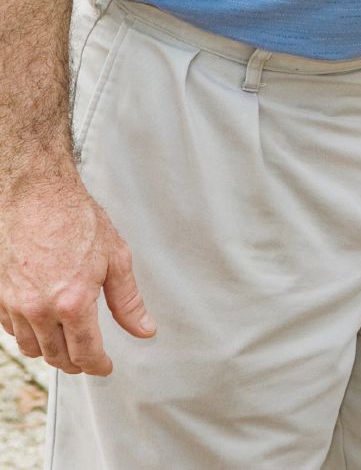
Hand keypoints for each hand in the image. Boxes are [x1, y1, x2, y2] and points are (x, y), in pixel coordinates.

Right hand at [0, 174, 155, 375]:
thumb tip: (145, 329)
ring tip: (68, 343)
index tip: (105, 367)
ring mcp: (14, 305)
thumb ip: (128, 301)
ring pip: (32, 348)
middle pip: (57, 356)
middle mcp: (39, 309)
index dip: (97, 366)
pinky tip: (43, 324)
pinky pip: (12, 331)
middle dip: (76, 363)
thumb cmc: (77, 219)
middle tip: (89, 359)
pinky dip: (29, 334)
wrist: (38, 196)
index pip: (85, 352)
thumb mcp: (115, 258)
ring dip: (51, 351)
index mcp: (72, 301)